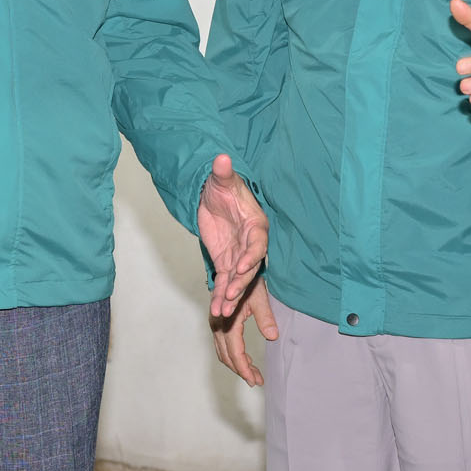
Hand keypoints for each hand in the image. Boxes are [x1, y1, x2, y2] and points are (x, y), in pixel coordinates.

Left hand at [197, 153, 267, 318]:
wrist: (213, 196)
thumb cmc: (223, 187)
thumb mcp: (222, 179)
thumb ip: (223, 172)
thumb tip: (221, 158)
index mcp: (255, 225)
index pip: (257, 243)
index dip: (251, 255)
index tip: (243, 266)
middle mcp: (250, 244)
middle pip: (249, 267)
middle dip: (241, 283)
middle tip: (231, 296)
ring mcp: (238, 255)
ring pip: (238, 279)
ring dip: (231, 295)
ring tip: (222, 312)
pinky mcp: (226, 262)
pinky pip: (225, 281)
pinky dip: (221, 294)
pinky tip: (216, 309)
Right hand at [211, 279, 277, 386]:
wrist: (233, 264)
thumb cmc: (247, 279)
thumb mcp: (259, 296)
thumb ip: (265, 317)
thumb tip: (273, 336)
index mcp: (227, 319)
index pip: (235, 352)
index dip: (245, 369)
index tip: (256, 380)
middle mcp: (217, 323)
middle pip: (227, 356)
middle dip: (242, 370)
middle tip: (257, 379)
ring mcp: (215, 323)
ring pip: (223, 352)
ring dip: (237, 364)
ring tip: (253, 373)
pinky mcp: (217, 321)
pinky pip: (222, 344)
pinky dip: (233, 355)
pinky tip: (245, 359)